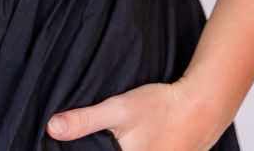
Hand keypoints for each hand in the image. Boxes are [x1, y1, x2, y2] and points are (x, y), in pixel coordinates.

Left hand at [48, 79, 231, 149]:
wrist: (201, 107)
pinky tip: (121, 141)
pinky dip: (124, 148)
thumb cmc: (161, 107)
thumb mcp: (118, 110)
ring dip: (109, 147)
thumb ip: (84, 121)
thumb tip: (52, 128)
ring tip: (109, 137)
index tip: (76, 144)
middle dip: (95, 148)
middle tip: (94, 136)